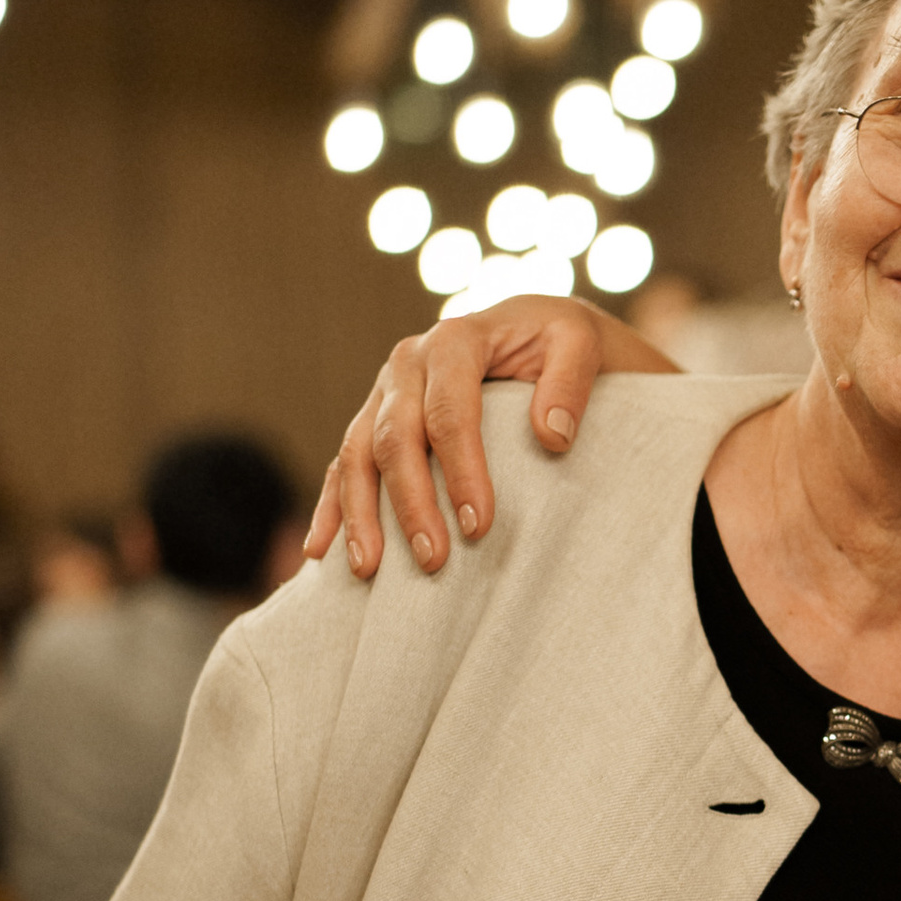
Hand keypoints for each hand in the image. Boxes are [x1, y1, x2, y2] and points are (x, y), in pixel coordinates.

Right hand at [303, 297, 677, 579]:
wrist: (537, 331)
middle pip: (395, 438)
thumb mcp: (581, 343)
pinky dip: (332, 506)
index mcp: (454, 341)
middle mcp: (408, 362)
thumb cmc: (560, 343)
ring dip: (361, 514)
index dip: (461, 471)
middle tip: (434, 560)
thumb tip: (552, 436)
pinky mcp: (374, 418)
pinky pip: (344, 464)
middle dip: (410, 503)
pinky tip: (320, 551)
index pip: (449, 412)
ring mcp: (385, 392)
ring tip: (369, 569)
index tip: (478, 525)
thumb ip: (570, 382)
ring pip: (358, 454)